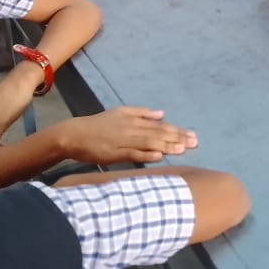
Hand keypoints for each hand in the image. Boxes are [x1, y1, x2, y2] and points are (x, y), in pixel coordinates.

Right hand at [57, 106, 197, 164]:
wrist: (74, 135)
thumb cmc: (99, 125)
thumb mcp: (121, 112)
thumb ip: (141, 113)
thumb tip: (161, 113)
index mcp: (134, 120)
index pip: (160, 126)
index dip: (177, 130)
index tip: (192, 135)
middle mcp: (132, 129)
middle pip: (158, 133)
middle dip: (177, 138)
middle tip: (194, 142)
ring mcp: (123, 141)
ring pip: (148, 143)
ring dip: (166, 146)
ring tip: (181, 149)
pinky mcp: (115, 153)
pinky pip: (133, 154)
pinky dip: (146, 155)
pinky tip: (158, 156)